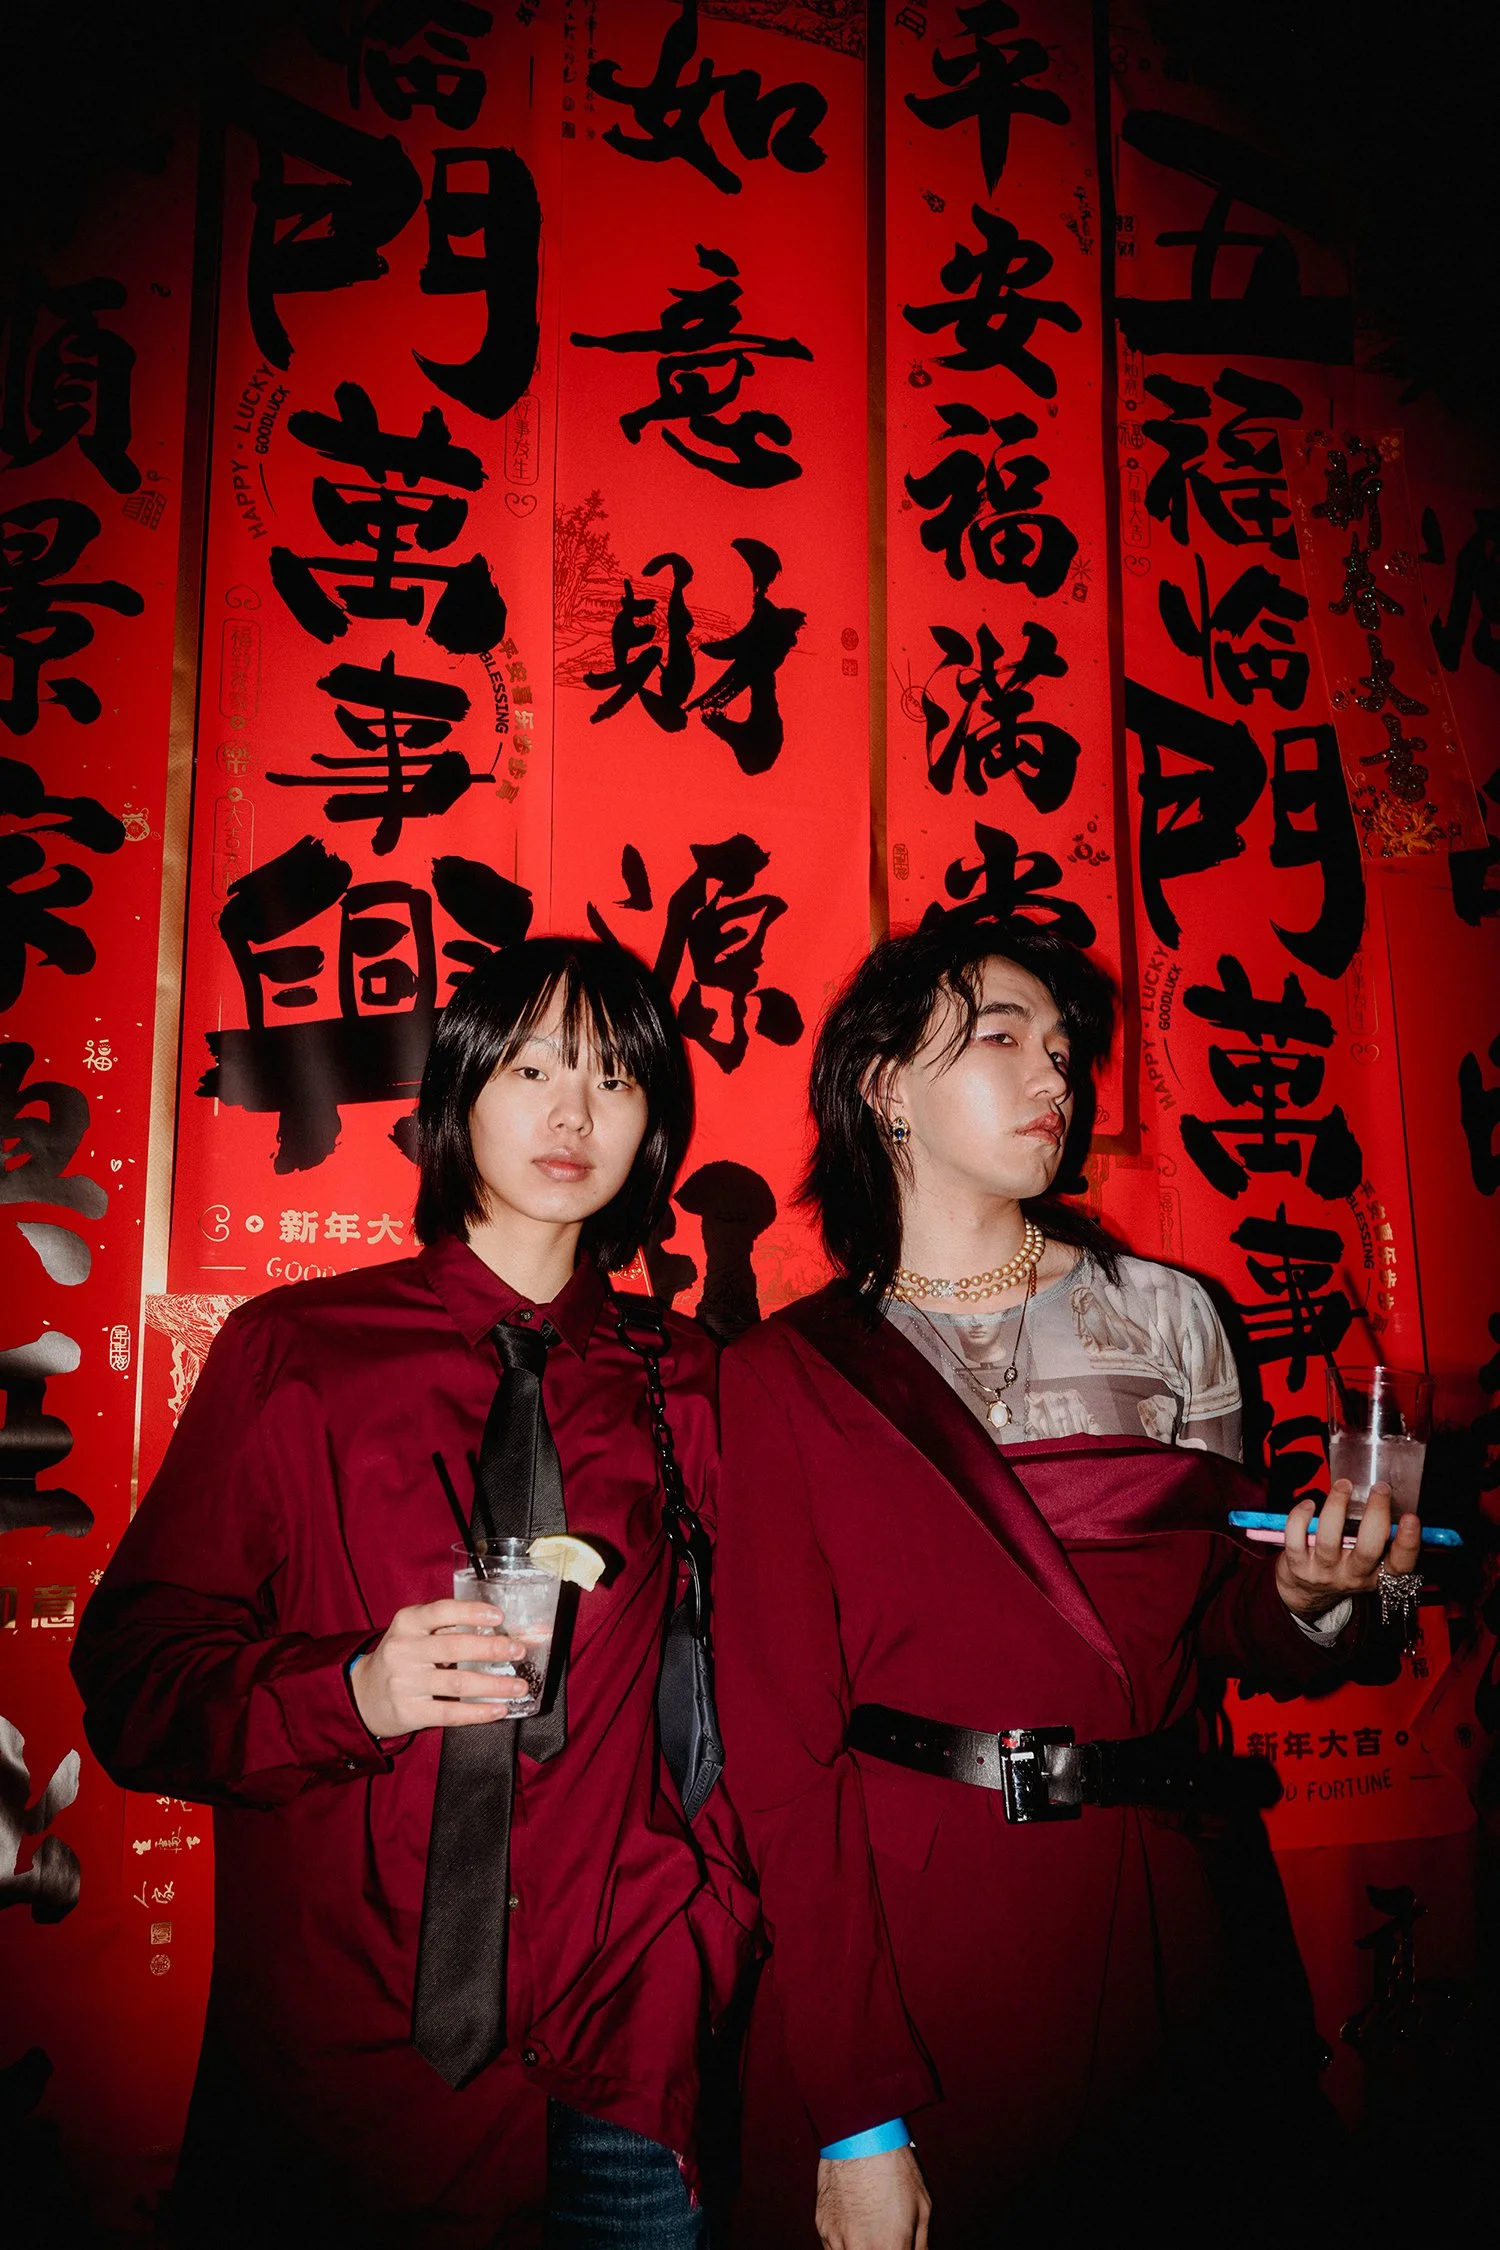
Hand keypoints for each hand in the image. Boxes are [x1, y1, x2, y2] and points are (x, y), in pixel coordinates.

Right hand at [351, 1599, 529, 1738]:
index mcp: (407, 1623)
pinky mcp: (409, 1711)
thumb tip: (501, 1627)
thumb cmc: (403, 1657)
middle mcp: (404, 1650)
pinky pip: (450, 1712)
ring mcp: (404, 1682)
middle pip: (454, 1647)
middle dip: (492, 1649)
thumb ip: (450, 1627)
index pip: (441, 1611)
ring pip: (457, 1682)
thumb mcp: (416, 1633)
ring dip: (494, 1685)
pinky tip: (499, 1709)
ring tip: (519, 1686)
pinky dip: (478, 1712)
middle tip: (518, 1651)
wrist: (364, 1694)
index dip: (471, 1612)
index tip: (499, 1616)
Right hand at [815, 2147, 929, 2249]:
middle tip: (888, 2242)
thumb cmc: (893, 2166)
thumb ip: (920, 2245)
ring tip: (872, 2237)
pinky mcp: (822, 2227)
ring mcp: (836, 2240)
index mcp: (889, 2249)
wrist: (859, 2135)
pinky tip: (857, 2231)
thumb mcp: (922, 2208)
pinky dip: (845, 2247)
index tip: (901, 2247)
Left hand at [1275, 1481, 1421, 1617]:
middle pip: (1367, 1550)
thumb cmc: (1343, 1565)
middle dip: (1376, 1515)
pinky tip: (1309, 1504)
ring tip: (1343, 1485)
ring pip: (1330, 1540)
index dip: (1408, 1544)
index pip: (1400, 1565)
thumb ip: (1380, 1537)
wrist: (1306, 1593)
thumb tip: (1388, 1498)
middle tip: (1380, 1489)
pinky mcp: (1298, 1566)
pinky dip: (1300, 1517)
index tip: (1411, 1518)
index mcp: (1378, 1574)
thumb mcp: (1369, 1561)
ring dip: (1336, 1507)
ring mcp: (1325, 1572)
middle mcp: (1354, 1576)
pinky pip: (1296, 1539)